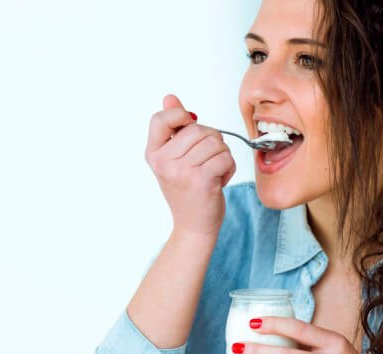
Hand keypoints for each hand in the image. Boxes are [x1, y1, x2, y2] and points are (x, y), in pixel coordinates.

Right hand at [145, 94, 235, 237]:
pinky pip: (225, 157)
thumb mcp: (174, 159)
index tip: (189, 128)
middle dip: (211, 141)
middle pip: (198, 129)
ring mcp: (181, 171)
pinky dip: (229, 168)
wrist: (194, 226)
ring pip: (216, 142)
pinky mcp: (201, 180)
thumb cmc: (187, 191)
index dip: (180, 117)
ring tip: (212, 172)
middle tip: (205, 162)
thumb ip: (173, 128)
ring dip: (222, 156)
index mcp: (153, 154)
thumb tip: (170, 98)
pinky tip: (219, 180)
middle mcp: (163, 162)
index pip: (161, 119)